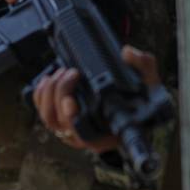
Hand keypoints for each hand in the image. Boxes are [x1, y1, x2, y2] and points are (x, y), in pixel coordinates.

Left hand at [32, 45, 159, 152]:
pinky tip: (47, 80)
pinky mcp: (62, 122)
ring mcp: (70, 131)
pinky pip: (42, 112)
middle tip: (71, 73)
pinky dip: (40, 95)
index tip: (70, 102)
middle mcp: (84, 137)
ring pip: (48, 117)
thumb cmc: (139, 105)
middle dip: (61, 93)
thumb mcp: (149, 86)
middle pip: (59, 121)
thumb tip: (127, 52)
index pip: (83, 133)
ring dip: (49, 93)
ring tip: (61, 73)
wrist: (131, 116)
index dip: (72, 118)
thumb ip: (144, 67)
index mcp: (104, 134)